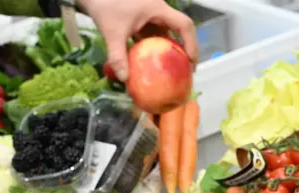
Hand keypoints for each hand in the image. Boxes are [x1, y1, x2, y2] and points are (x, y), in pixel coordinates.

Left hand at [79, 0, 197, 81]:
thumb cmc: (105, 5)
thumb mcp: (112, 32)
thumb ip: (118, 56)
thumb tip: (125, 79)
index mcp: (158, 9)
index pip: (184, 25)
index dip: (192, 44)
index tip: (191, 63)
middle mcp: (158, 10)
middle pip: (178, 30)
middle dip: (182, 50)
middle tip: (184, 71)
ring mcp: (149, 14)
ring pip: (164, 33)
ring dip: (167, 50)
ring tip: (169, 71)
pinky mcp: (141, 18)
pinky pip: (152, 34)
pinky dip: (152, 48)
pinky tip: (149, 63)